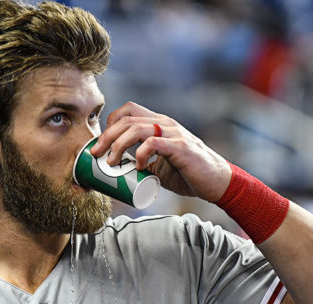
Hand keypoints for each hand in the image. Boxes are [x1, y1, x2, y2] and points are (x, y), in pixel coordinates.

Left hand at [90, 101, 231, 201]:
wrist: (216, 182)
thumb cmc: (188, 173)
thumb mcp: (159, 165)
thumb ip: (143, 161)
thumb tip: (120, 170)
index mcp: (158, 124)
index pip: (128, 110)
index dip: (110, 124)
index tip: (101, 144)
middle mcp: (165, 123)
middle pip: (127, 118)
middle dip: (106, 136)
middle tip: (96, 154)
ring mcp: (173, 134)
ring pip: (136, 128)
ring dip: (117, 145)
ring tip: (111, 162)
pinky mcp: (180, 147)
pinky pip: (153, 143)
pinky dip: (140, 154)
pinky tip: (138, 167)